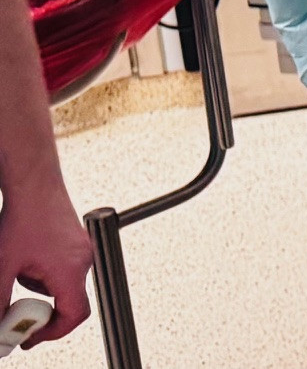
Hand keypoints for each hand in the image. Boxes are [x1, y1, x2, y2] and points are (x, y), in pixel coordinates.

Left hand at [0, 180, 92, 343]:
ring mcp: (82, 250)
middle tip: (17, 311)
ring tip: (17, 274)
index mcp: (70, 270)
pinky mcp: (76, 241)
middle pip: (69, 301)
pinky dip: (44, 274)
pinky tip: (25, 260)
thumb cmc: (24, 216)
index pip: (74, 315)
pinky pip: (64, 269)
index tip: (32, 337)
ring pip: (64, 285)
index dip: (53, 332)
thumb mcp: (3, 266)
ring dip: (39, 290)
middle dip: (41, 310)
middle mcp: (83, 261)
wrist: (33, 185)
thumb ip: (0, 299)